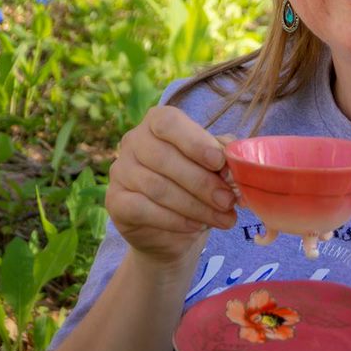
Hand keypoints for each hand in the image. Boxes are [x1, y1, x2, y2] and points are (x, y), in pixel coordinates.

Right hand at [104, 105, 237, 266]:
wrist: (173, 229)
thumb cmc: (196, 185)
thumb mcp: (214, 164)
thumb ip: (223, 154)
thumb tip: (235, 159)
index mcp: (157, 121)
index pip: (169, 122)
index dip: (195, 141)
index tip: (220, 162)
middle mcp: (133, 141)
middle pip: (164, 157)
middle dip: (202, 182)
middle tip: (229, 201)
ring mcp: (120, 170)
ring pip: (157, 187)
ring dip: (195, 206)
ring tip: (223, 218)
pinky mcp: (114, 201)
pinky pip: (143, 209)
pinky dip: (174, 220)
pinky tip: (197, 226)